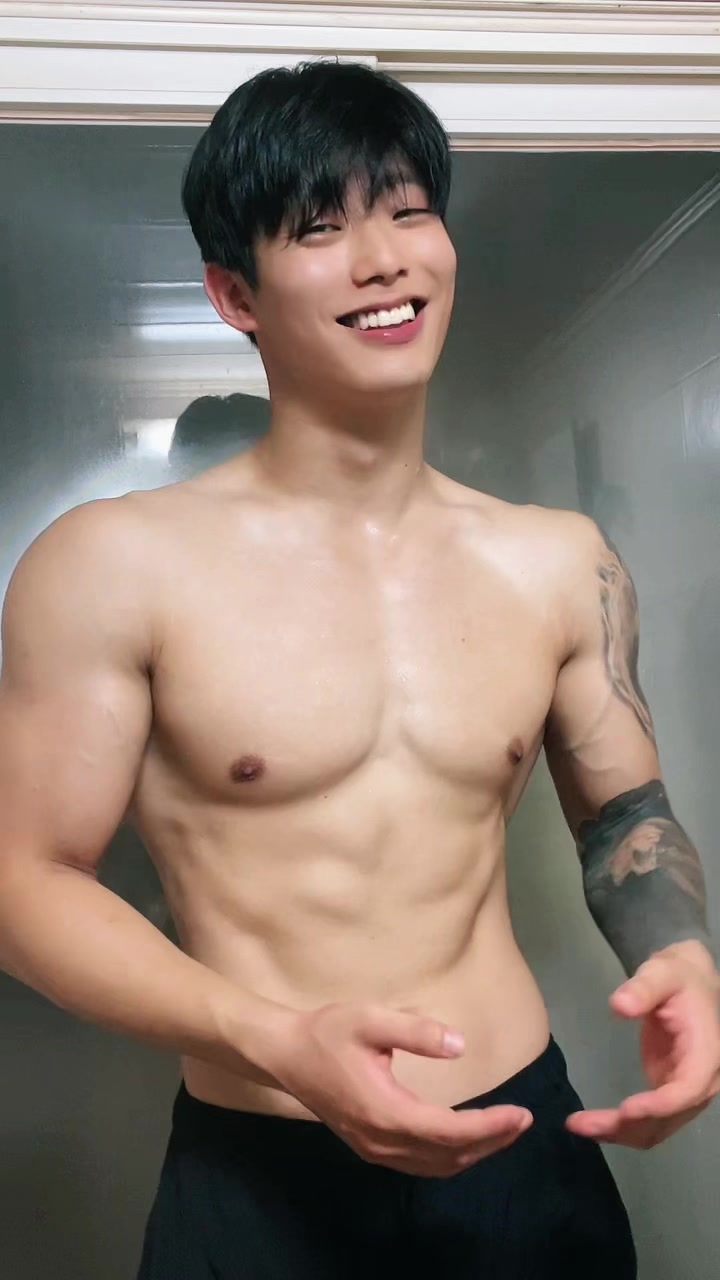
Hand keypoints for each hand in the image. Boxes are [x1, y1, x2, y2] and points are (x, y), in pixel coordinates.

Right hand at [271, 1001, 533, 1176]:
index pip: (450, 1131)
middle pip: (448, 1155)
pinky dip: (450, 1156)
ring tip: (504, 1130)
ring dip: (474, 1152)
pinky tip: (465, 1140)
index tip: (521, 1113)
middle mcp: (382, 1141)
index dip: (490, 1126)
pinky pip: (420, 1164)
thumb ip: (416, 1032)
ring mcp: (374, 1149)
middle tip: (523, 1120)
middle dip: (491, 1141)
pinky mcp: (370, 1147)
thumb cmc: (327, 1032)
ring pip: (435, 1166)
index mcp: (386, 1112)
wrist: (285, 1054)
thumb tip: (460, 1045)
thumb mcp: (370, 1020)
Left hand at [566, 942, 719, 1147]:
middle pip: (667, 1118)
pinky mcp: (670, 1095)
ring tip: (577, 1126)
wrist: (691, 983)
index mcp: (707, 1054)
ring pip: (657, 1129)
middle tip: (579, 1123)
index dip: (658, 1106)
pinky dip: (623, 1128)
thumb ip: (643, 988)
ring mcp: (686, 1093)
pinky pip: (649, 1122)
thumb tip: (619, 1006)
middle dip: (626, 1126)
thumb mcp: (663, 973)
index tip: (624, 1109)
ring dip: (619, 1134)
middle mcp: (703, 1082)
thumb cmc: (678, 977)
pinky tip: (592, 1124)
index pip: (687, 1090)